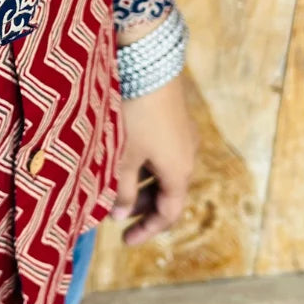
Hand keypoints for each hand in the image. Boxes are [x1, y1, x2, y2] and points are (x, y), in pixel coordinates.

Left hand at [111, 68, 199, 245]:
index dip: (148, 230)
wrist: (149, 64)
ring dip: (143, 185)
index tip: (125, 240)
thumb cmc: (134, 115)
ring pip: (165, 172)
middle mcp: (188, 156)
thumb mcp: (123, 157)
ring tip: (116, 187)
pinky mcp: (175, 119)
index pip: (169, 213)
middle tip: (116, 213)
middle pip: (169, 193)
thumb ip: (122, 190)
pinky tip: (125, 159)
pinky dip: (146, 165)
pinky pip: (164, 153)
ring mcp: (184, 136)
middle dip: (143, 207)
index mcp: (179, 172)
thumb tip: (120, 215)